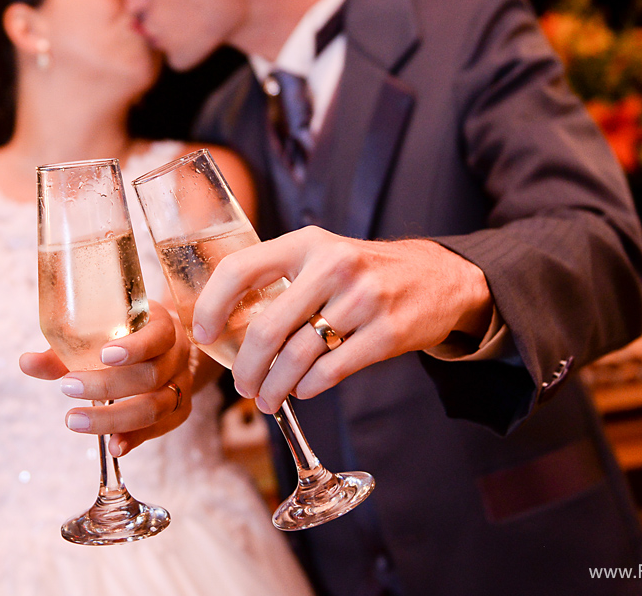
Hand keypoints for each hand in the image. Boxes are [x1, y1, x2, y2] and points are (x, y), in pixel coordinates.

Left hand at [19, 300, 192, 455]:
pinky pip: (161, 428)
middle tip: (67, 388)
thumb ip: (65, 349)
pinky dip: (137, 438)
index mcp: (162, 326)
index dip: (135, 348)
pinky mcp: (179, 411)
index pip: (158, 336)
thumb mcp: (100, 334)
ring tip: (75, 420)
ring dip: (114, 418)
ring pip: (156, 407)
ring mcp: (182, 385)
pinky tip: (113, 447)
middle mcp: (177, 356)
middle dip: (107, 386)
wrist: (164, 348)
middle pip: (151, 376)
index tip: (103, 355)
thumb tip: (26, 363)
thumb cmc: (126, 336)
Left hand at [191, 226, 492, 412]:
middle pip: (267, 329)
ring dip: (275, 387)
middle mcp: (333, 266)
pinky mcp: (387, 333)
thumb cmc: (363, 273)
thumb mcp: (321, 255)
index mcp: (306, 242)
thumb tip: (225, 323)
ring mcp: (363, 300)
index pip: (240, 269)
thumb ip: (280, 278)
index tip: (203, 334)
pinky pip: (330, 372)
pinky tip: (301, 391)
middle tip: (242, 387)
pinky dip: (307, 389)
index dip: (212, 306)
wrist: (438, 277)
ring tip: (267, 399)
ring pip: (298, 357)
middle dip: (247, 368)